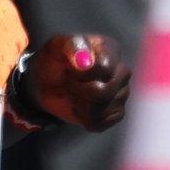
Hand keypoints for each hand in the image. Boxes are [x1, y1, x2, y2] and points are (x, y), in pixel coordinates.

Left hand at [14, 31, 129, 132]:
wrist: (46, 81)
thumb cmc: (55, 60)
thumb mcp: (57, 46)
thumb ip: (72, 46)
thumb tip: (85, 59)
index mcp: (111, 50)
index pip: (104, 68)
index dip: (81, 74)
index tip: (69, 70)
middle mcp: (122, 72)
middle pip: (103, 92)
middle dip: (77, 90)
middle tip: (69, 82)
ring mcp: (121, 94)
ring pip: (98, 110)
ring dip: (77, 104)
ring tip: (73, 92)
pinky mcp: (115, 113)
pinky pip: (98, 124)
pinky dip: (82, 118)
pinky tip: (79, 106)